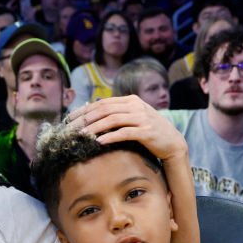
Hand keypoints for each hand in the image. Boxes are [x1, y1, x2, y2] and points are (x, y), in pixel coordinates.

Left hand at [66, 95, 187, 163]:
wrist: (172, 142)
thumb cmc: (149, 131)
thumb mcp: (133, 118)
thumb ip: (117, 114)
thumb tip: (93, 116)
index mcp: (131, 100)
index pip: (103, 103)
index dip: (85, 110)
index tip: (70, 119)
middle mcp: (136, 106)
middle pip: (105, 109)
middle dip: (86, 118)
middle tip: (72, 127)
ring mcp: (142, 118)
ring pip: (113, 120)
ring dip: (95, 127)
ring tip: (82, 135)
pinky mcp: (146, 132)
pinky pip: (124, 133)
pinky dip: (110, 137)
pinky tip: (99, 142)